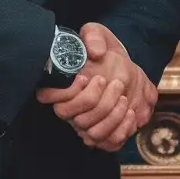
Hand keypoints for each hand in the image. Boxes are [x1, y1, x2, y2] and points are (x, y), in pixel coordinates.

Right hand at [37, 22, 155, 150]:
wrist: (124, 66)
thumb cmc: (104, 50)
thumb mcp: (97, 34)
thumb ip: (93, 37)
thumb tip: (95, 52)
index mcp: (63, 88)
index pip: (48, 97)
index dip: (66, 92)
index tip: (86, 77)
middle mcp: (72, 111)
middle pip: (76, 119)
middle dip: (98, 101)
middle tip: (115, 82)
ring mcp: (87, 125)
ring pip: (92, 134)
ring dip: (111, 116)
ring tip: (124, 97)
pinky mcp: (106, 133)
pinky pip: (109, 144)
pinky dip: (121, 130)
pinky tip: (131, 112)